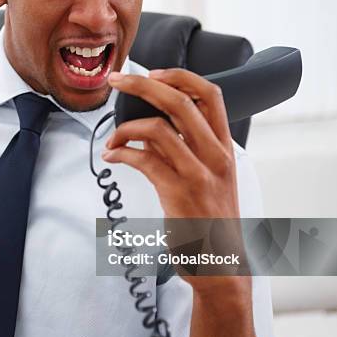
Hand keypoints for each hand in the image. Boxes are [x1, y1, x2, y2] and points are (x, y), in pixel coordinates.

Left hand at [103, 68, 246, 292]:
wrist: (221, 263)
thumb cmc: (211, 219)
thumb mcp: (213, 177)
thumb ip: (190, 149)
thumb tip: (152, 124)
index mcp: (225, 147)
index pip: (209, 94)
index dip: (179, 75)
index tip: (152, 72)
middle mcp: (216, 155)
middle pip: (179, 101)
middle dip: (141, 83)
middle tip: (117, 80)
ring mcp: (199, 174)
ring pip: (157, 128)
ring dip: (124, 128)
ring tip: (112, 140)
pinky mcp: (178, 192)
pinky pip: (143, 159)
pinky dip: (121, 152)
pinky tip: (113, 157)